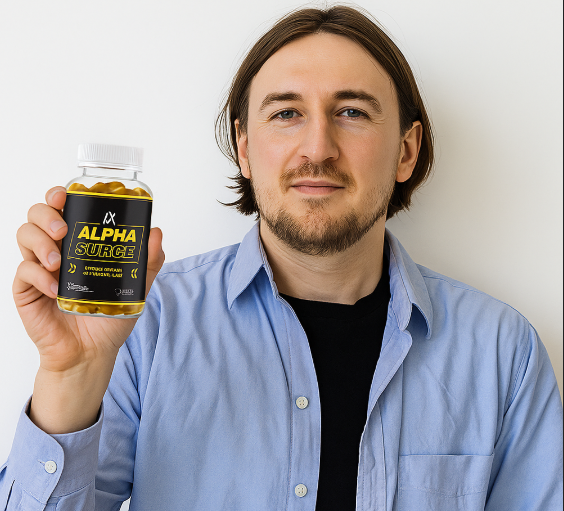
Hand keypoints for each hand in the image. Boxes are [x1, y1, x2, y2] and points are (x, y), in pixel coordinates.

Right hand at [13, 186, 164, 432]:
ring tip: (59, 261)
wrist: (91, 351)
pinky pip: (23, 271)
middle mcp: (56, 250)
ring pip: (24, 235)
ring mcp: (39, 268)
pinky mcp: (26, 289)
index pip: (63, 208)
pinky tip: (56, 289)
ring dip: (40, 242)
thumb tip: (156, 232)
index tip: (67, 193)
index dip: (60, 195)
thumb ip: (147, 261)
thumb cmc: (108, 317)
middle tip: (63, 230)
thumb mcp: (135, 287)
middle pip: (37, 215)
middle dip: (47, 214)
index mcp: (79, 243)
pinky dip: (39, 276)